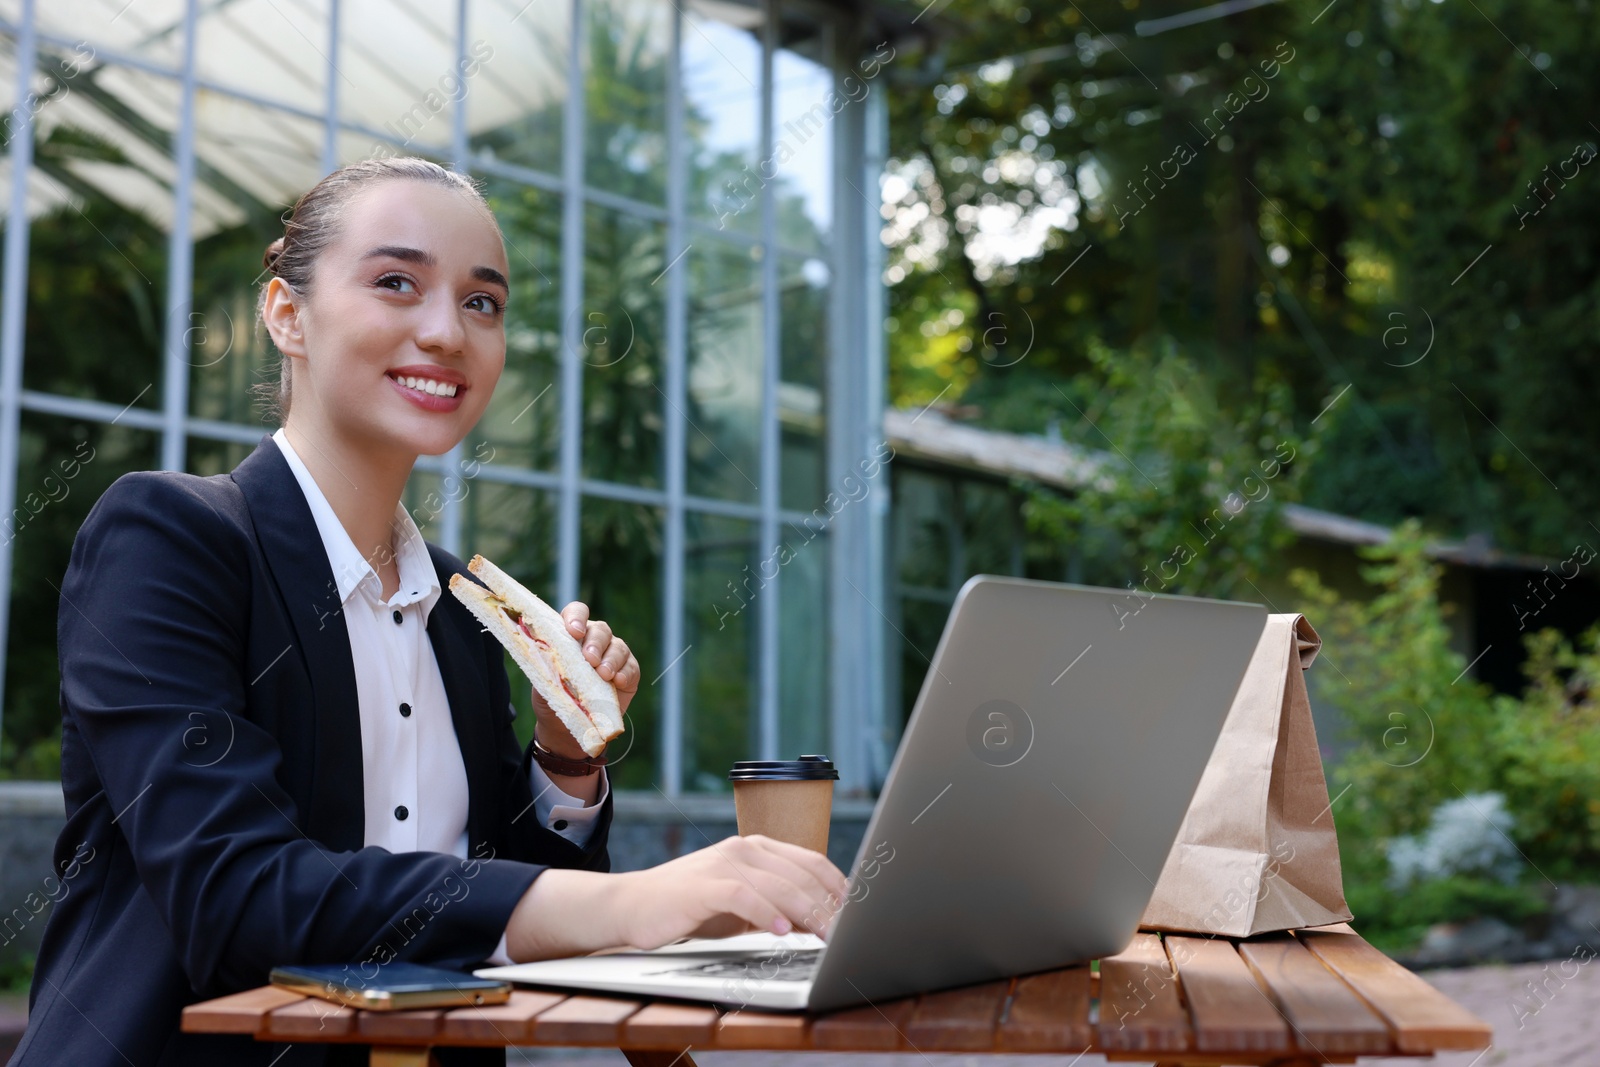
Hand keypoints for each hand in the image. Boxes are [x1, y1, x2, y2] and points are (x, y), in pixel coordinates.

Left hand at [531, 601, 639, 761]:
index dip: (577, 617)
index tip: (574, 632)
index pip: (576, 613)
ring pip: (618, 647)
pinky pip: (631, 667)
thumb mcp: (543, 682)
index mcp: (572, 635)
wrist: (565, 728)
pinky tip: (617, 681)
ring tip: (604, 674)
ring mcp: (614, 655)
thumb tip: (547, 655)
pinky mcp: (628, 673)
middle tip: (590, 659)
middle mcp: (594, 640)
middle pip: (601, 630)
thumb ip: (547, 666)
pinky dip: (625, 673)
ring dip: (611, 660)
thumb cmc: (553, 698)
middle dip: (596, 643)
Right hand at [613, 835, 850, 949]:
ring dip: (807, 912)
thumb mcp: (742, 906)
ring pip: (778, 884)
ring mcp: (722, 863)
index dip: (838, 887)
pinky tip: (780, 932)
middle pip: (801, 875)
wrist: (634, 905)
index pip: (811, 862)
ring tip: (826, 935)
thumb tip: (817, 921)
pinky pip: (743, 895)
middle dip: (829, 905)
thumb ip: (777, 907)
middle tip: (847, 933)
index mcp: (757, 849)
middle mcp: (744, 849)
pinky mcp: (703, 885)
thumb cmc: (691, 907)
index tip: (857, 914)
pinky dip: (765, 913)